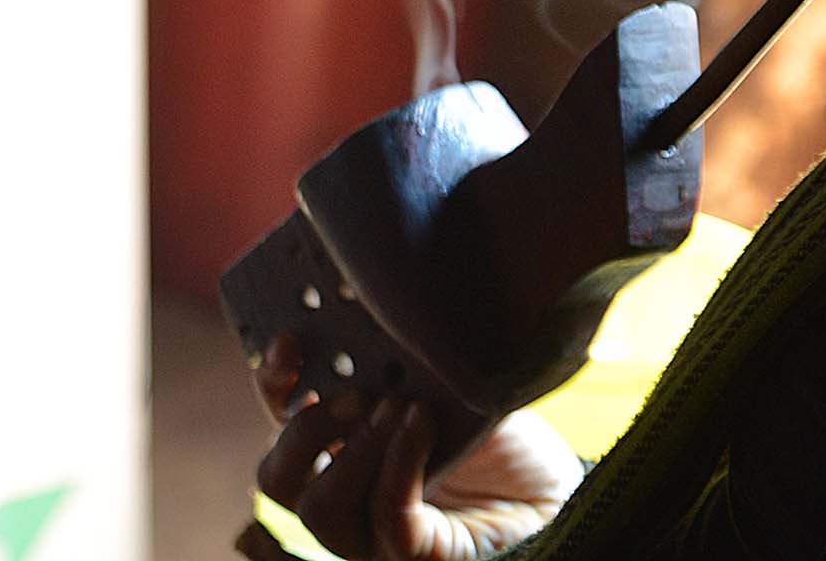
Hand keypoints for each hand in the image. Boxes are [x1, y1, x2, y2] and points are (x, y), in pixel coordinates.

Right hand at [239, 334, 584, 560]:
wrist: (551, 491)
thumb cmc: (498, 440)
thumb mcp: (450, 383)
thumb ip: (412, 356)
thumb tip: (392, 292)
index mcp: (340, 452)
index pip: (281, 424)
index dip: (274, 384)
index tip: (290, 340)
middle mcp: (345, 499)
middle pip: (276, 480)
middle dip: (304, 429)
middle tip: (354, 390)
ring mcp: (373, 538)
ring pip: (319, 510)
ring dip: (354, 450)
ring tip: (396, 407)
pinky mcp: (413, 557)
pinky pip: (386, 519)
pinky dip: (399, 464)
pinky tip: (421, 422)